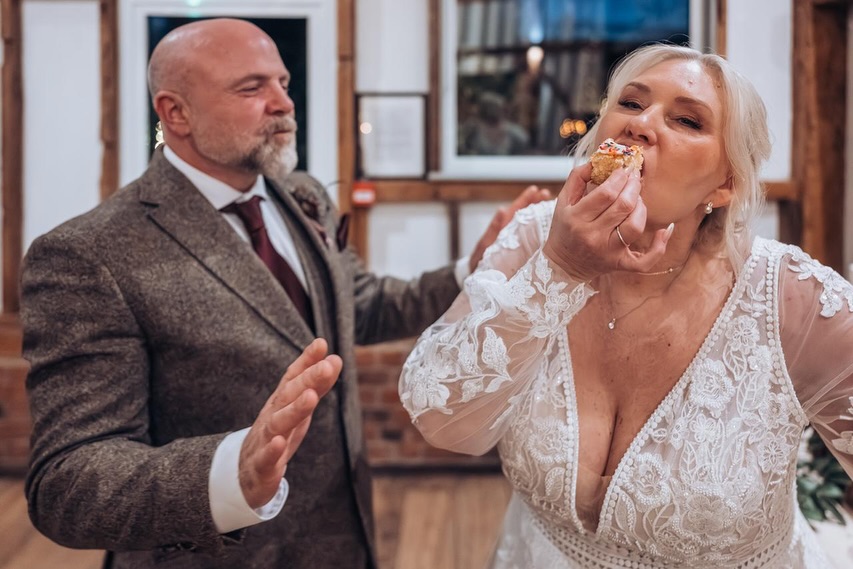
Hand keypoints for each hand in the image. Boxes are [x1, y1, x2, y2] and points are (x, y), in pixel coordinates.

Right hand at [239, 338, 341, 508]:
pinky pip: (266, 457)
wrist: (246, 472)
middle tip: (326, 366)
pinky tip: (280, 443)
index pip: (293, 377)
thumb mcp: (299, 408)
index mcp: (282, 401)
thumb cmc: (278, 433)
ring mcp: (265, 439)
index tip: (321, 343)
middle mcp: (272, 415)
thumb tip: (335, 359)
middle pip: (289, 395)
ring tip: (310, 397)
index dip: (307, 361)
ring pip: (278, 423)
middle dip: (307, 380)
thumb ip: (316, 385)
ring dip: (295, 409)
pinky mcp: (262, 465)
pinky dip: (272, 450)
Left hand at [468, 185, 552, 272]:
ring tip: (552, 205)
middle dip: (535, 203)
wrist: (479, 278)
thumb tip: (502, 210)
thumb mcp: (484, 245)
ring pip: (530, 225)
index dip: (525, 200)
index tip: (535, 190)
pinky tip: (554, 227)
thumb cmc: (480, 262)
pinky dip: (542, 232)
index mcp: (502, 229)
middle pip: (525, 214)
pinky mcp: (523, 253)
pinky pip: (533, 240)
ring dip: (540, 215)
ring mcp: (517, 242)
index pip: (515, 211)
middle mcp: (511, 233)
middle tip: (547, 194)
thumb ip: (493, 230)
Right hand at [542, 163, 672, 281]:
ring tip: (637, 200)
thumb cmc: (565, 229)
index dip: (620, 177)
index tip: (624, 168)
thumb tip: (598, 159)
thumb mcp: (563, 201)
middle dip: (633, 186)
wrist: (563, 265)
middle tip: (634, 178)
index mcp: (577, 218)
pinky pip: (646, 260)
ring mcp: (608, 252)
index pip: (606, 193)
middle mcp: (593, 236)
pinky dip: (659, 246)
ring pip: (635, 226)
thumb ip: (578, 177)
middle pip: (623, 206)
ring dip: (642, 207)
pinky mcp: (620, 264)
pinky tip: (663, 230)